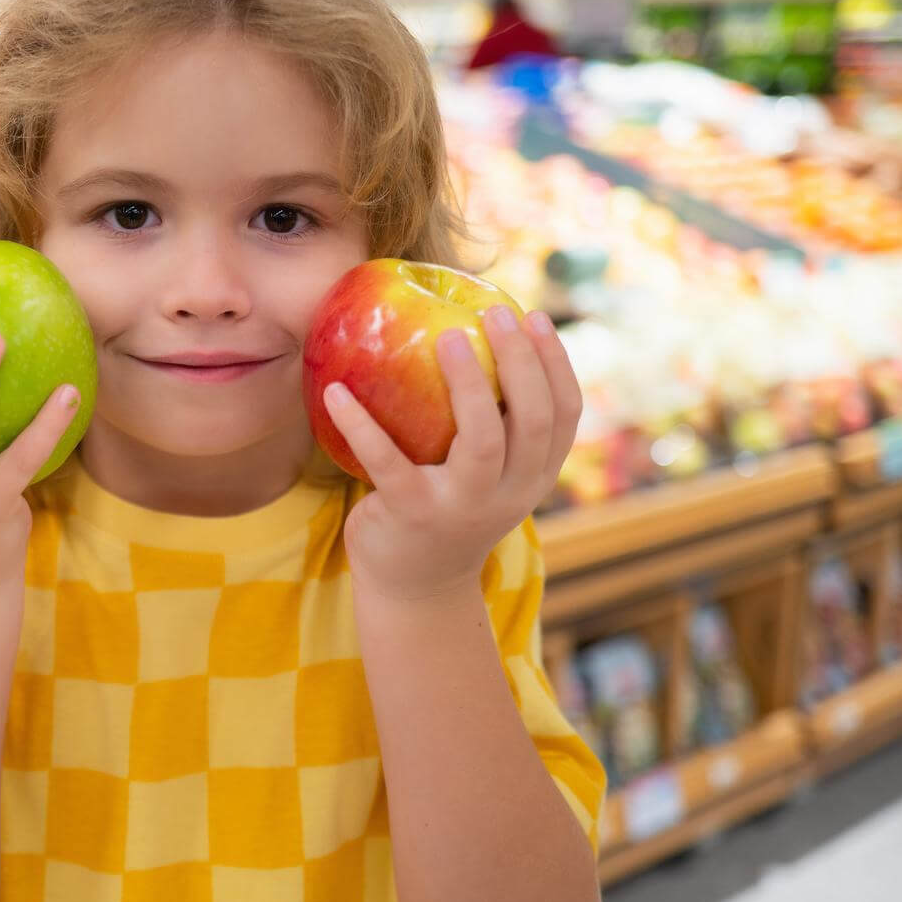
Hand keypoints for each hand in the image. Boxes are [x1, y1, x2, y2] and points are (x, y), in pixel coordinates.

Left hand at [322, 307, 579, 602]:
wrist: (414, 587)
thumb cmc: (447, 509)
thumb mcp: (487, 476)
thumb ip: (496, 426)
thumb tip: (474, 335)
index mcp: (533, 477)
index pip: (564, 416)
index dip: (555, 363)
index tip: (533, 316)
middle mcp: (508, 494)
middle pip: (533, 422)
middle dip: (521, 362)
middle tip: (495, 313)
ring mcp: (462, 507)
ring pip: (482, 441)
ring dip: (468, 385)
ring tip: (447, 337)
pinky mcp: (412, 515)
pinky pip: (388, 462)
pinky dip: (361, 425)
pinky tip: (337, 391)